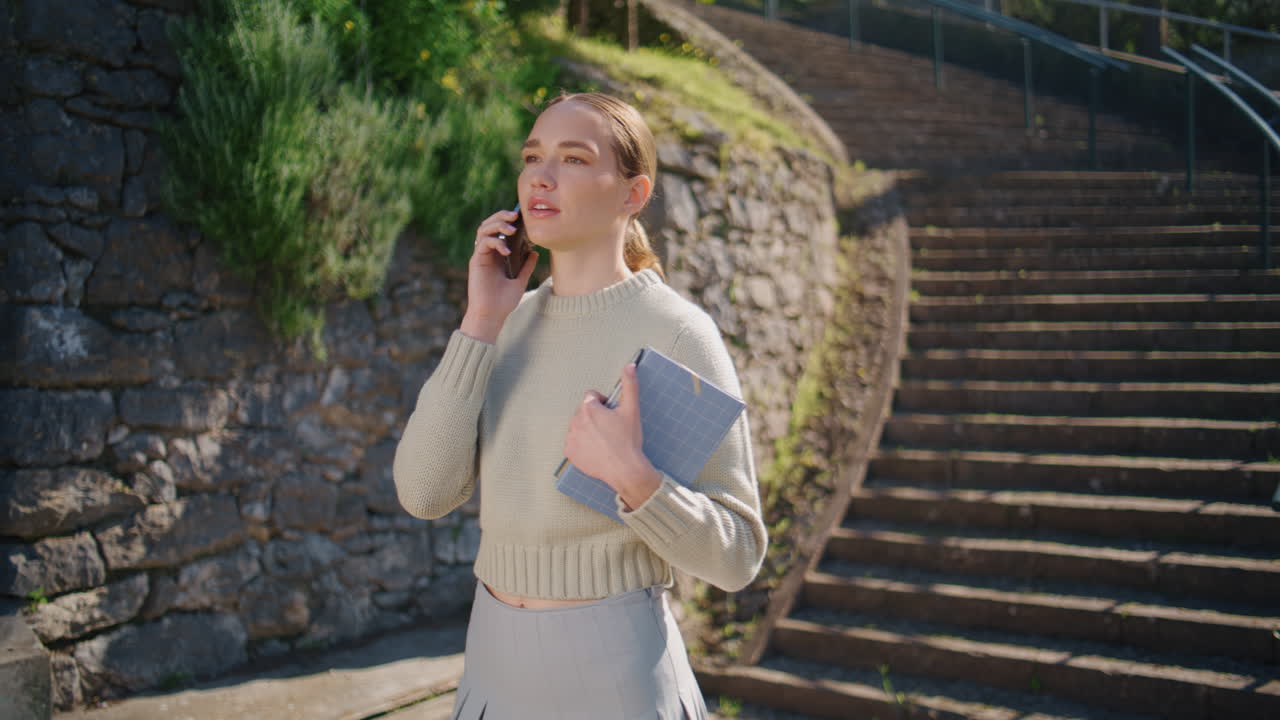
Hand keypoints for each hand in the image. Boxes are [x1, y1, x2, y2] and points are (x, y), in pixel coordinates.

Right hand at [465, 208, 538, 333]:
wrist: (492, 315)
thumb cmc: (504, 301)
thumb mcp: (520, 280)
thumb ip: (526, 266)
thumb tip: (535, 252)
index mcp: (496, 255)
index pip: (499, 229)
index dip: (507, 219)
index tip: (521, 216)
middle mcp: (487, 252)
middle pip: (489, 224)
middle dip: (501, 215)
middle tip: (516, 215)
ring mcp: (481, 256)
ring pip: (483, 229)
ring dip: (497, 224)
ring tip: (512, 228)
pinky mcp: (476, 261)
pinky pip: (483, 243)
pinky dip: (496, 241)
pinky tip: (507, 250)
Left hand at [563, 362, 660, 509]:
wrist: (624, 469)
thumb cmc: (628, 440)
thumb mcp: (631, 410)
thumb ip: (630, 385)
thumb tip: (629, 366)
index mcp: (589, 409)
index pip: (591, 396)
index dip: (603, 403)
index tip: (611, 414)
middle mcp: (576, 421)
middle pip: (584, 412)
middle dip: (595, 417)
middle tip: (610, 429)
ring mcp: (571, 438)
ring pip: (578, 427)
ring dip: (587, 430)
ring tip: (603, 441)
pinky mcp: (570, 452)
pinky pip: (573, 443)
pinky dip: (582, 445)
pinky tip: (595, 450)